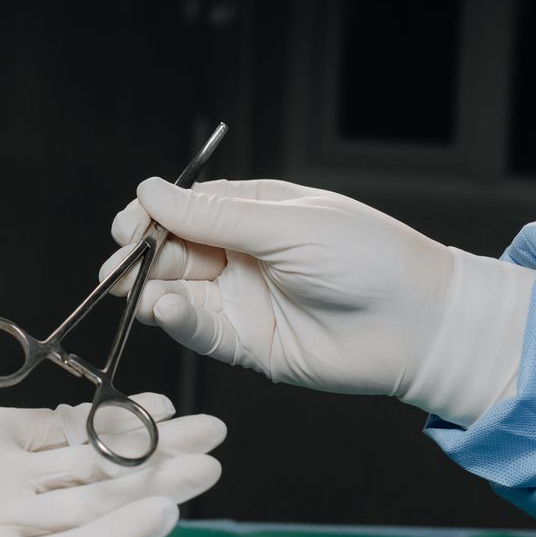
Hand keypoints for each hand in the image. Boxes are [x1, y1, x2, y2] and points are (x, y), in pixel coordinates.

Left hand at [0, 266, 224, 536]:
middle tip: (214, 435)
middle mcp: (1, 487)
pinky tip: (159, 511)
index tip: (165, 401)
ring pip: (94, 511)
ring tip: (208, 468)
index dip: (119, 420)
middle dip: (156, 454)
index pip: (70, 433)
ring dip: (151, 490)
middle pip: (97, 473)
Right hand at [103, 178, 533, 418]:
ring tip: (134, 290)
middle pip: (171, 250)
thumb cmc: (370, 260)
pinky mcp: (248, 345)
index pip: (184, 207)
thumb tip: (150, 190)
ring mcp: (243, 300)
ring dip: (148, 289)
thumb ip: (215, 217)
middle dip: (138, 255)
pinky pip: (199, 331)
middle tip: (116, 264)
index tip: (128, 224)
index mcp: (254, 213)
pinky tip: (164, 309)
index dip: (151, 214)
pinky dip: (175, 320)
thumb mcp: (288, 225)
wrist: (419, 325)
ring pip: (176, 291)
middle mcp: (242, 254)